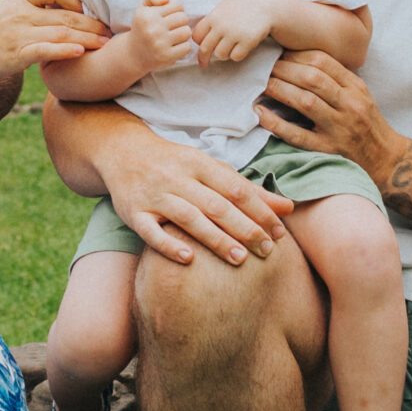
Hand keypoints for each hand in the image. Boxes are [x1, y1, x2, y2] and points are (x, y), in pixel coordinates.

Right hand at [0, 0, 107, 80]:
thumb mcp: (4, 13)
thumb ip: (27, 11)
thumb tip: (50, 12)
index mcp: (19, 1)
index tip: (85, 11)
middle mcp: (21, 14)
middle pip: (65, 13)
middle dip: (91, 22)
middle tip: (109, 30)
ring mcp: (19, 34)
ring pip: (60, 31)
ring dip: (87, 38)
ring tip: (104, 43)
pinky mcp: (16, 54)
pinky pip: (45, 50)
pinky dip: (64, 50)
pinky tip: (79, 52)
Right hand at [103, 138, 291, 269]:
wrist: (122, 151)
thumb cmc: (176, 163)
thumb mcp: (211, 168)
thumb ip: (247, 190)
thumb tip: (288, 207)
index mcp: (199, 163)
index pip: (235, 188)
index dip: (259, 210)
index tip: (279, 232)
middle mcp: (177, 177)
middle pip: (215, 204)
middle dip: (243, 228)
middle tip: (267, 251)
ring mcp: (153, 195)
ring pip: (188, 217)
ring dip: (214, 238)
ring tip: (239, 259)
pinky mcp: (133, 212)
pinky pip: (150, 230)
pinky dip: (169, 245)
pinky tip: (189, 259)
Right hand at [127, 0, 193, 72]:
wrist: (133, 55)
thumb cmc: (142, 27)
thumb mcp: (143, 8)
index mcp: (147, 15)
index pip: (177, 5)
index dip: (175, 10)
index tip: (167, 17)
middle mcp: (152, 29)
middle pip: (183, 18)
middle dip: (179, 22)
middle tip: (171, 28)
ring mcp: (159, 44)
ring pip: (187, 32)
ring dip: (183, 34)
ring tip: (173, 37)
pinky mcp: (166, 57)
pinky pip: (187, 47)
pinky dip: (183, 47)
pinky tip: (173, 47)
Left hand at [192, 0, 281, 67]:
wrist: (265, 4)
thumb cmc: (243, 6)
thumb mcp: (224, 7)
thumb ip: (211, 20)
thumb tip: (198, 37)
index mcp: (213, 16)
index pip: (197, 36)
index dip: (199, 43)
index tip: (202, 47)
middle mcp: (221, 26)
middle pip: (205, 48)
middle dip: (203, 58)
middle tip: (204, 64)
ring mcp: (234, 34)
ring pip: (220, 55)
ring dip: (224, 55)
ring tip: (231, 48)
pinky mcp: (247, 41)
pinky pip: (235, 57)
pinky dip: (237, 55)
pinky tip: (242, 48)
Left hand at [258, 49, 398, 180]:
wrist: (386, 158)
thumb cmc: (367, 122)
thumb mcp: (360, 94)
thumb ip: (337, 78)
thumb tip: (300, 60)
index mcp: (356, 88)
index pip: (324, 62)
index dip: (297, 55)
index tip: (279, 54)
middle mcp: (349, 105)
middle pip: (312, 79)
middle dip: (284, 69)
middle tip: (264, 66)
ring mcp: (339, 128)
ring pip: (305, 102)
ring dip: (279, 89)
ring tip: (261, 83)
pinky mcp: (328, 150)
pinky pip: (298, 135)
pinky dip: (276, 123)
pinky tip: (260, 113)